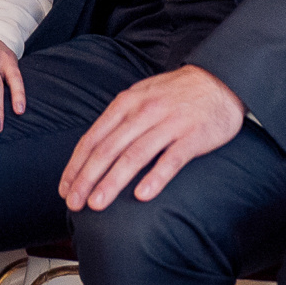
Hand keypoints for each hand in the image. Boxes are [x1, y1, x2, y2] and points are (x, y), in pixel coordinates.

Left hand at [59, 64, 243, 210]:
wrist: (220, 80)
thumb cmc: (175, 94)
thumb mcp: (140, 97)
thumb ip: (118, 120)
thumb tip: (92, 150)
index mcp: (126, 103)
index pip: (93, 138)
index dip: (76, 165)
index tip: (65, 189)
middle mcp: (144, 112)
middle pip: (109, 148)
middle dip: (87, 178)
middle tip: (74, 204)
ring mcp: (169, 123)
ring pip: (135, 155)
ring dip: (113, 181)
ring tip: (97, 203)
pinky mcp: (193, 136)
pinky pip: (171, 159)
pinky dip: (156, 177)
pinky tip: (142, 195)